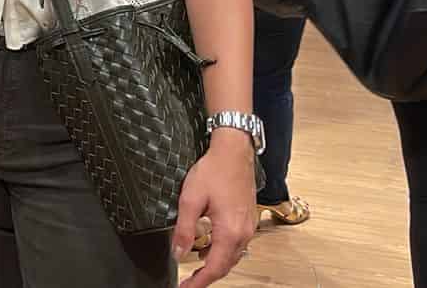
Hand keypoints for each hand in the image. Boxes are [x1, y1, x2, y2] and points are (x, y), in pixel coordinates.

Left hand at [172, 132, 255, 287]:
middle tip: (188, 283)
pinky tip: (208, 248)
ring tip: (195, 269)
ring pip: (232, 256)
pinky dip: (222, 252)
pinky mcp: (248, 220)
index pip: (215, 267)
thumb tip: (178, 253)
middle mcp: (244, 233)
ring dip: (214, 265)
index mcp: (230, 231)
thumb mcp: (190, 199)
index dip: (200, 282)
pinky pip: (236, 244)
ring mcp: (249, 227)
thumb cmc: (213, 171)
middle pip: (225, 265)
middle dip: (207, 277)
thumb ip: (184, 229)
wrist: (234, 152)